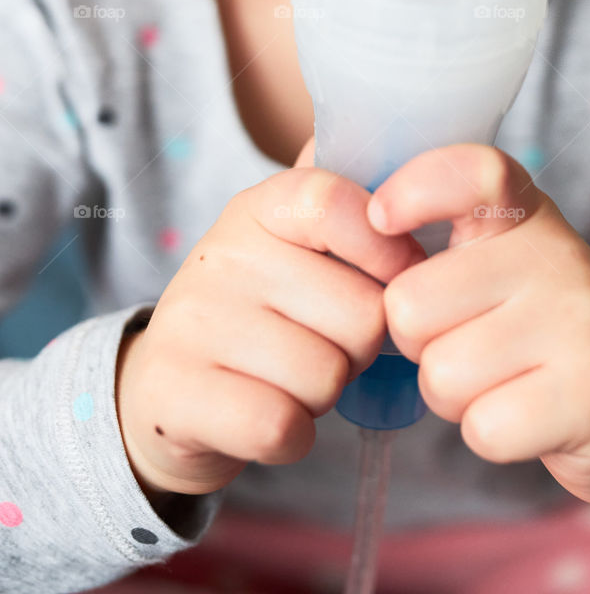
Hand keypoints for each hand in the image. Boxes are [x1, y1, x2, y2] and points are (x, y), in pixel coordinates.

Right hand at [116, 163, 424, 497]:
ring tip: (288, 375)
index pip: (338, 203)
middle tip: (322, 342)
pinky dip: (291, 437)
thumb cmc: (264, 310)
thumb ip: (351, 205)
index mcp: (261, 206)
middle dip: (361, 346)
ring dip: (325, 394)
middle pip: (362, 315)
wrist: (164, 389)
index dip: (389, 251)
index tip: (394, 277)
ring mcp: (193, 322)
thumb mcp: (297, 245)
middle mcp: (222, 253)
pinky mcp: (176, 393)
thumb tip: (421, 157)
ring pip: (327, 377)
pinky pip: (283, 427)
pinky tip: (268, 416)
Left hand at [367, 144, 589, 529]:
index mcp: (525, 211)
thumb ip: (432, 235)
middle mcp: (558, 254)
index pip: (473, 172)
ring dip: (453, 393)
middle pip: (411, 304)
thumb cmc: (528, 328)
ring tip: (499, 378)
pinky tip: (525, 415)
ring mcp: (581, 321)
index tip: (380, 217)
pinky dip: (488, 433)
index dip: (416, 187)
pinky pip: (482, 427)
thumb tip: (342, 216)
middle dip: (417, 342)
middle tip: (465, 340)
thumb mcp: (492, 261)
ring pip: (441, 373)